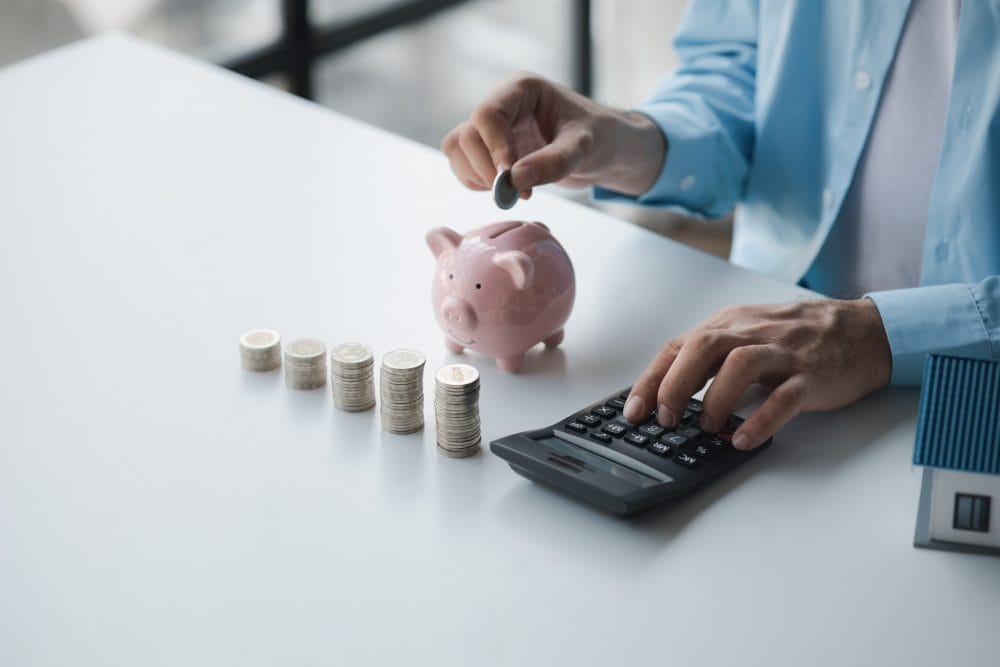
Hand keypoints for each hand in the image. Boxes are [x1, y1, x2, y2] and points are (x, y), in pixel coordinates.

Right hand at [441, 73, 665, 196]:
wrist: (605, 149)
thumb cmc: (600, 138)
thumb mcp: (584, 148)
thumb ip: (553, 162)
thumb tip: (514, 179)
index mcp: (521, 90)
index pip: (487, 115)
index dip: (494, 149)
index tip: (510, 178)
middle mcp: (501, 103)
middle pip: (466, 135)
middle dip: (487, 170)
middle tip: (518, 192)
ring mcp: (492, 127)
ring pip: (457, 150)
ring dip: (478, 177)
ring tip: (515, 191)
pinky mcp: (489, 148)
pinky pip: (464, 166)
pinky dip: (479, 184)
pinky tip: (509, 189)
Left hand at [623, 299, 892, 449]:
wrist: (862, 331)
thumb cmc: (797, 339)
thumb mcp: (746, 337)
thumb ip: (710, 360)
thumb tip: (667, 396)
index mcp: (729, 325)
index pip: (679, 347)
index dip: (652, 380)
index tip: (633, 412)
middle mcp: (751, 333)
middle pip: (702, 348)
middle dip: (676, 386)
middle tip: (667, 419)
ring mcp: (783, 352)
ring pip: (740, 365)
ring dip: (716, 399)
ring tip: (709, 428)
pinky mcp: (811, 375)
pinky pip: (784, 396)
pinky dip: (760, 419)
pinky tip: (743, 440)